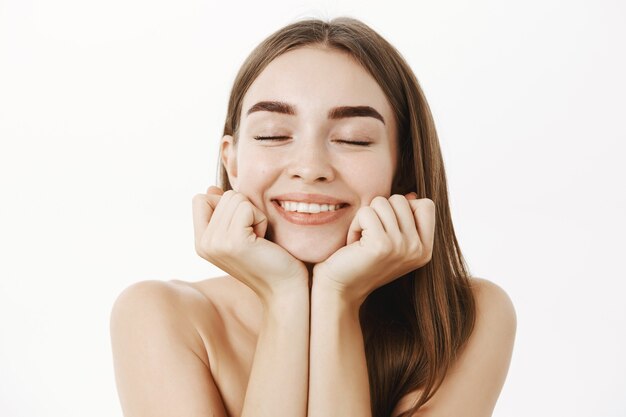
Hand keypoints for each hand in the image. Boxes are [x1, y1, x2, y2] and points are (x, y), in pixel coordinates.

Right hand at [192, 186, 308, 302]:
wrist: (284, 289)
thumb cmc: (268, 258)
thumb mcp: (240, 233)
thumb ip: (223, 212)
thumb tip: (211, 188)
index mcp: (201, 242)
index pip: (200, 199)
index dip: (225, 203)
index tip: (242, 227)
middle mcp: (204, 243)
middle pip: (224, 195)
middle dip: (246, 210)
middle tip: (254, 238)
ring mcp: (216, 243)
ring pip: (236, 198)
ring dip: (254, 215)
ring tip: (258, 240)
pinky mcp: (234, 241)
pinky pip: (247, 207)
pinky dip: (261, 219)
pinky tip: (263, 241)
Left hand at [313, 193, 435, 304]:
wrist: (341, 288)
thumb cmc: (363, 261)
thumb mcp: (391, 241)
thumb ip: (404, 219)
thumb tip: (412, 195)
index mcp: (425, 249)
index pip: (426, 205)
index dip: (403, 207)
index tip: (387, 228)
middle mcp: (418, 249)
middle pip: (400, 200)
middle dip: (379, 212)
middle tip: (370, 235)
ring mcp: (402, 247)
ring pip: (382, 202)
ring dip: (365, 217)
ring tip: (362, 239)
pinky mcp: (381, 244)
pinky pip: (366, 212)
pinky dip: (355, 224)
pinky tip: (354, 243)